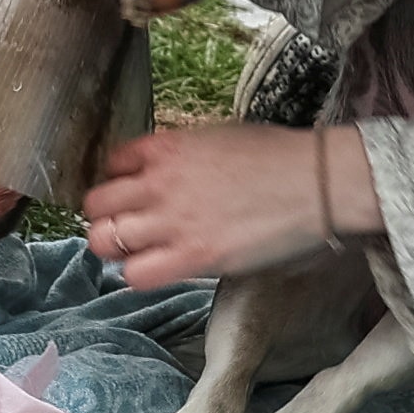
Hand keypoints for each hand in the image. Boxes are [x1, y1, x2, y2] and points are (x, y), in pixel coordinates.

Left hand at [84, 122, 381, 289]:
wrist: (317, 182)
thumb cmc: (279, 157)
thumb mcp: (220, 137)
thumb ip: (183, 155)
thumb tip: (166, 172)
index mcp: (168, 147)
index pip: (112, 163)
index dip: (118, 181)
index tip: (132, 193)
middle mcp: (159, 182)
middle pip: (96, 205)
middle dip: (107, 216)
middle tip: (128, 227)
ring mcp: (172, 221)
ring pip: (104, 241)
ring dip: (118, 248)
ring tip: (141, 251)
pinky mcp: (192, 257)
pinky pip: (135, 274)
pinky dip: (138, 274)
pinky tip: (158, 268)